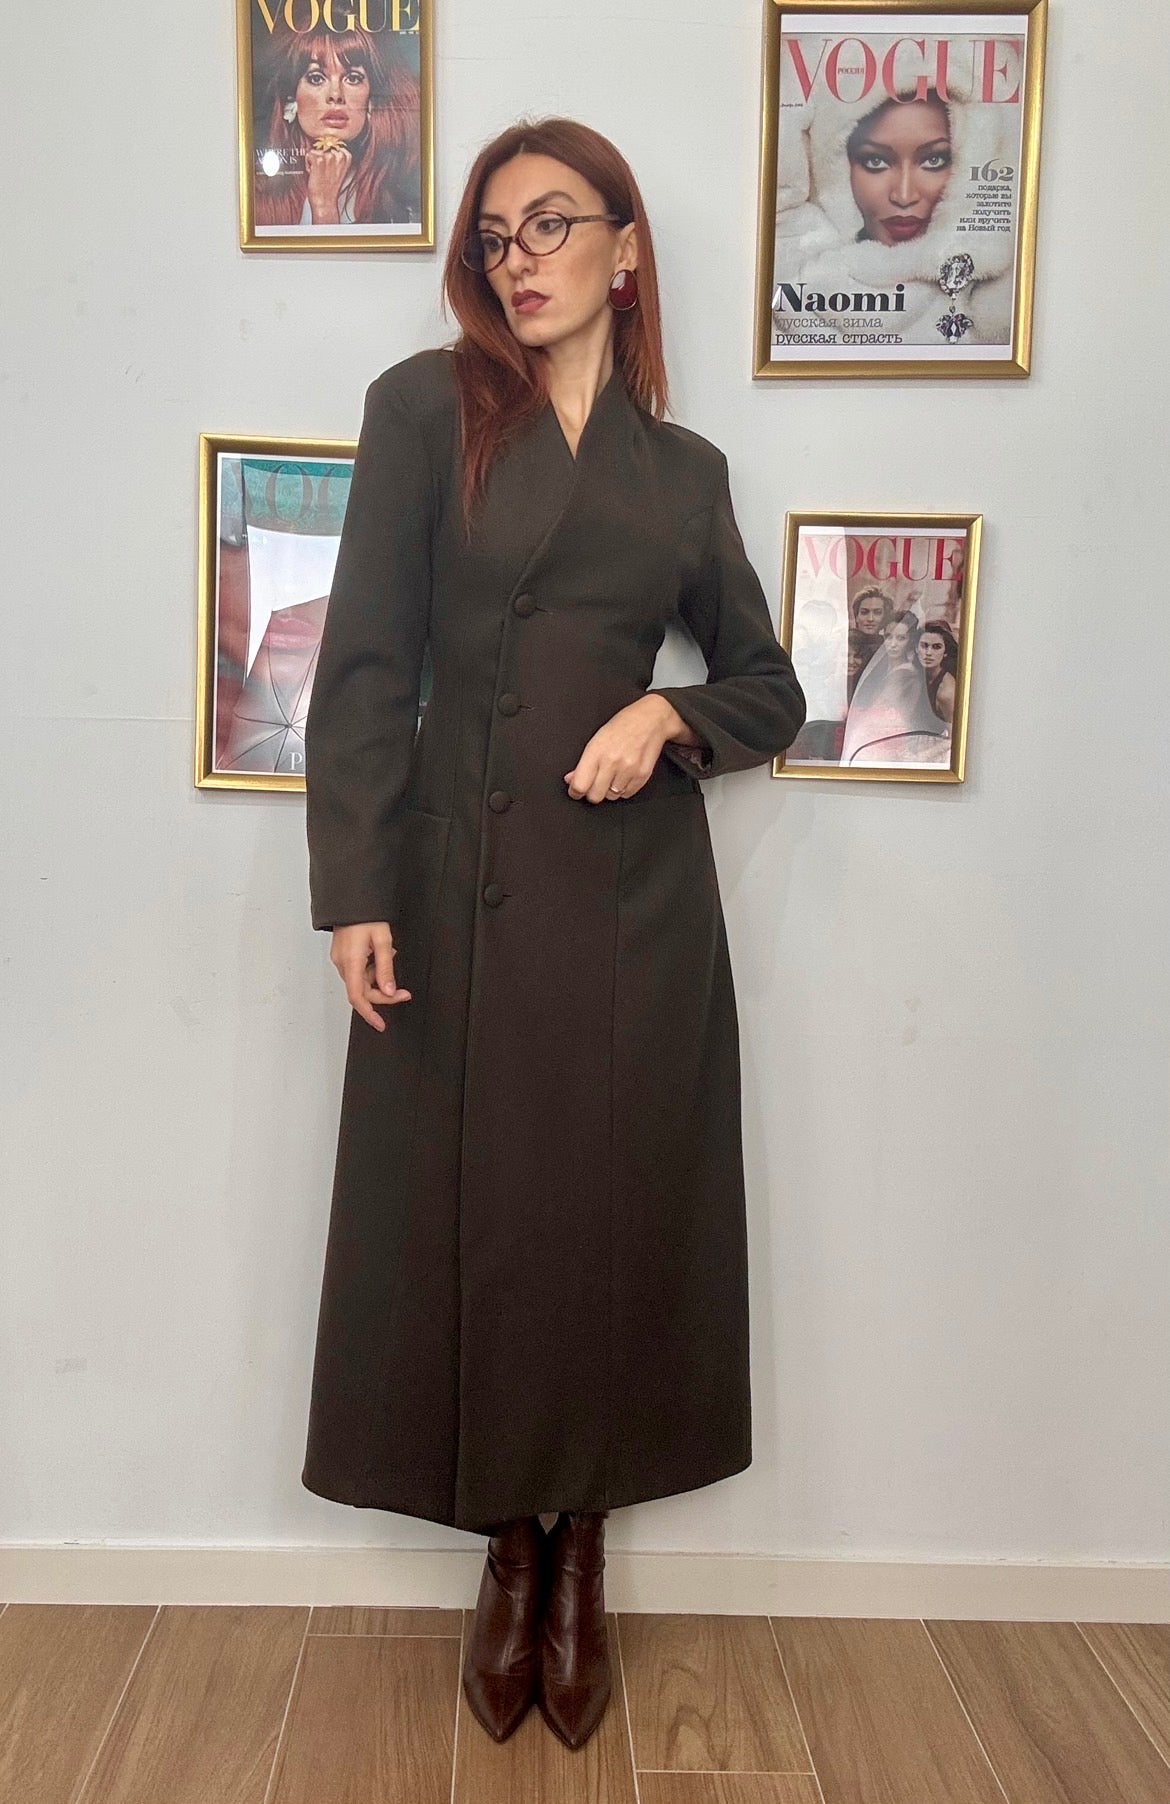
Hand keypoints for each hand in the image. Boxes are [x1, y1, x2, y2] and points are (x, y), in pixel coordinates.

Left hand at [304, 141, 351, 222]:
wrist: (325, 202)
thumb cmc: (329, 188)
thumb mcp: (338, 170)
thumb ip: (336, 156)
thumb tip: (327, 144)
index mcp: (347, 156)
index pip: (332, 144)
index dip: (327, 155)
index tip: (330, 168)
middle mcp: (339, 155)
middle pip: (323, 146)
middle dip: (320, 158)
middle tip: (324, 172)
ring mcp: (329, 156)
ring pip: (315, 150)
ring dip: (314, 162)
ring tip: (320, 174)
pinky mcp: (318, 159)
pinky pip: (309, 154)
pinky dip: (308, 164)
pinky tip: (315, 174)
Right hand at [330, 922, 409, 1031]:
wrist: (352, 899)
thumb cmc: (366, 916)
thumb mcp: (382, 941)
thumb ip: (386, 968)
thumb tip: (389, 990)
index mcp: (351, 962)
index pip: (358, 997)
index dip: (369, 1014)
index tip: (380, 1024)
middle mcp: (342, 964)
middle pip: (362, 992)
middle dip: (384, 994)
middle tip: (403, 992)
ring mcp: (341, 960)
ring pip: (361, 982)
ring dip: (378, 979)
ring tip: (390, 957)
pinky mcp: (343, 955)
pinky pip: (359, 971)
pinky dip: (372, 970)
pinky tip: (381, 955)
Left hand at [564, 693, 681, 803]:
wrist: (651, 719)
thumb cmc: (623, 725)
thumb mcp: (597, 738)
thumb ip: (583, 763)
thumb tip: (571, 780)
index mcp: (597, 752)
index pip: (580, 785)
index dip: (575, 792)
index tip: (575, 792)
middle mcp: (612, 762)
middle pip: (595, 796)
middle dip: (592, 793)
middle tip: (594, 784)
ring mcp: (629, 770)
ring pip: (611, 797)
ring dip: (609, 790)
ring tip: (612, 775)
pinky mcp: (642, 776)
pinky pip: (627, 794)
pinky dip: (623, 789)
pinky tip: (624, 775)